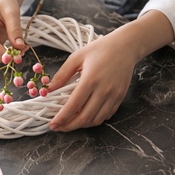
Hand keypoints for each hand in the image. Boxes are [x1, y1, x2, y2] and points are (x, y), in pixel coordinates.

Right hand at [0, 0, 27, 62]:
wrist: (2, 2)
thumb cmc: (5, 3)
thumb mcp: (12, 12)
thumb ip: (15, 29)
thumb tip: (19, 46)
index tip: (11, 55)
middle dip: (0, 56)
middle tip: (19, 57)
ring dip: (3, 57)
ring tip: (19, 51)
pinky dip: (4, 55)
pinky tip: (15, 51)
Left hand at [47, 10, 174, 130]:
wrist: (126, 46)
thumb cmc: (100, 49)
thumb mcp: (76, 57)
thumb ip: (62, 75)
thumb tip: (48, 89)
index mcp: (90, 80)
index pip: (73, 106)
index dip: (62, 118)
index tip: (52, 124)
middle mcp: (103, 90)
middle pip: (85, 117)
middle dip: (69, 126)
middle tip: (59, 127)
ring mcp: (114, 96)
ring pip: (96, 120)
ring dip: (82, 125)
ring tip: (70, 123)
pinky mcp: (120, 98)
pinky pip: (106, 115)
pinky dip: (94, 120)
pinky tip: (85, 116)